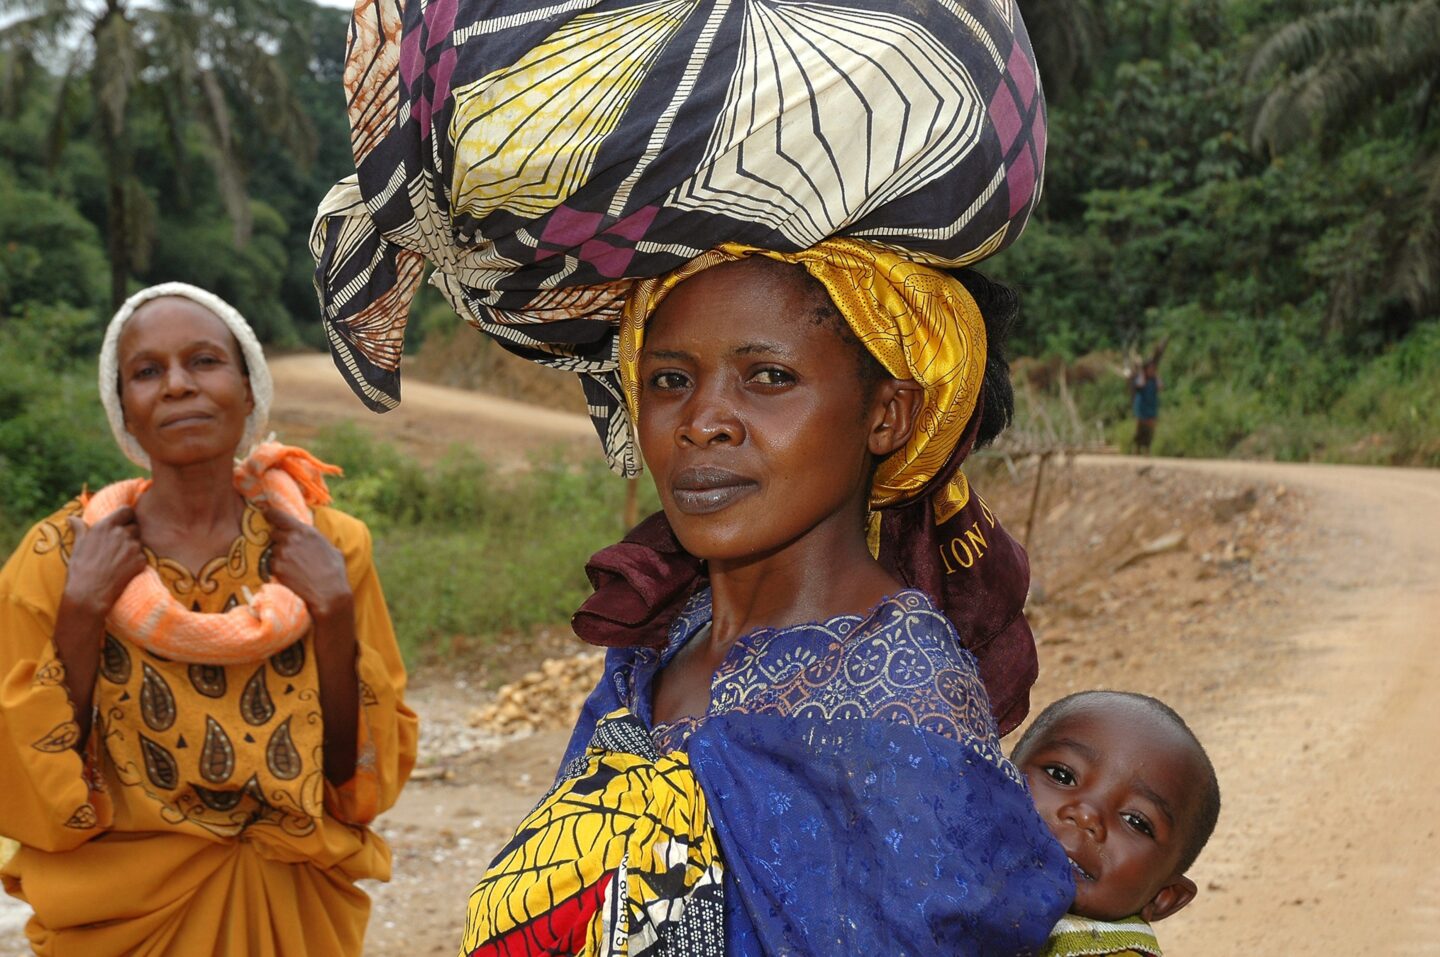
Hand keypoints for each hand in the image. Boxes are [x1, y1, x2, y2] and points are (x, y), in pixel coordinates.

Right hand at [64, 508, 146, 617]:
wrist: (89, 593)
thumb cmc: (80, 568)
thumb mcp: (78, 545)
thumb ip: (80, 528)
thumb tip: (72, 518)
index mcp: (106, 526)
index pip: (127, 510)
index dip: (127, 516)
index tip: (124, 522)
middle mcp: (121, 533)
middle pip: (135, 526)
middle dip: (130, 533)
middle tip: (119, 545)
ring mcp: (133, 547)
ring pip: (139, 541)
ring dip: (133, 547)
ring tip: (119, 559)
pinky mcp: (141, 560)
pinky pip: (142, 556)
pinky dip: (136, 560)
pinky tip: (124, 569)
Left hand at [260, 505, 353, 620]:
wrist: (329, 594)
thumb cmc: (335, 572)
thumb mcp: (331, 549)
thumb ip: (317, 540)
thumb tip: (313, 538)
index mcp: (305, 530)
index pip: (278, 515)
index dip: (271, 514)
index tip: (266, 514)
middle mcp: (291, 538)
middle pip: (274, 533)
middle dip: (279, 540)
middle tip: (290, 551)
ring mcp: (282, 553)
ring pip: (272, 550)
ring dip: (279, 556)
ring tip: (293, 567)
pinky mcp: (276, 567)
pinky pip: (271, 564)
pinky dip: (277, 569)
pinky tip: (290, 575)